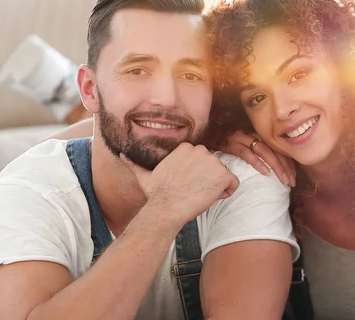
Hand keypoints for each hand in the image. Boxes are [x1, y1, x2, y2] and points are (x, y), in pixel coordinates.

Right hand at [121, 143, 239, 225]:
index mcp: (186, 147)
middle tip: (193, 192)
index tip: (186, 185)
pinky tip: (211, 198)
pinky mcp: (223, 174)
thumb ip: (135, 164)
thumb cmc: (157, 194)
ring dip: (216, 188)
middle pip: (214, 167)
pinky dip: (226, 193)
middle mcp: (201, 150)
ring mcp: (213, 161)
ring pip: (223, 176)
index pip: (202, 161)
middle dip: (207, 180)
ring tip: (200, 195)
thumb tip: (120, 154)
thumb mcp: (145, 176)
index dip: (197, 176)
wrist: (166, 208)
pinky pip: (234, 184)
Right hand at [217, 131, 295, 186]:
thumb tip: (269, 170)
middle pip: (273, 149)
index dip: (287, 163)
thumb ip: (255, 154)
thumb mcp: (242, 148)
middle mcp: (251, 134)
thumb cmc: (223, 146)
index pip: (277, 148)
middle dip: (284, 166)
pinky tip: (265, 173)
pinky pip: (246, 153)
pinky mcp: (230, 143)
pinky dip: (256, 163)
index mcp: (256, 135)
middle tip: (291, 182)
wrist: (203, 136)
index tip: (293, 177)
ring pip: (263, 150)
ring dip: (275, 166)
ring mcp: (240, 138)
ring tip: (282, 179)